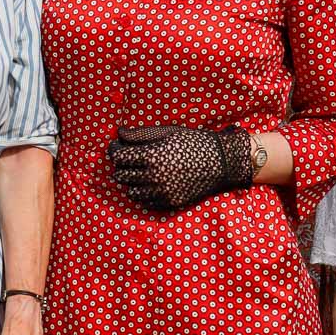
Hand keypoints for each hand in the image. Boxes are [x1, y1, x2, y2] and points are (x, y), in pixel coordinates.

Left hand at [107, 123, 252, 210]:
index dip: (114, 150)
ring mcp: (162, 192)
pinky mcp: (170, 202)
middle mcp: (155, 176)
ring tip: (136, 171)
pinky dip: (142, 193)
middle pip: (121, 175)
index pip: (119, 157)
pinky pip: (145, 202)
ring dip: (130, 181)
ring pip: (131, 192)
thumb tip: (119, 133)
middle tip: (127, 158)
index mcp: (153, 155)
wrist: (221, 162)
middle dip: (120, 165)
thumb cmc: (193, 142)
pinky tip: (148, 183)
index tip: (117, 146)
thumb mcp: (167, 132)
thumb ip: (140, 134)